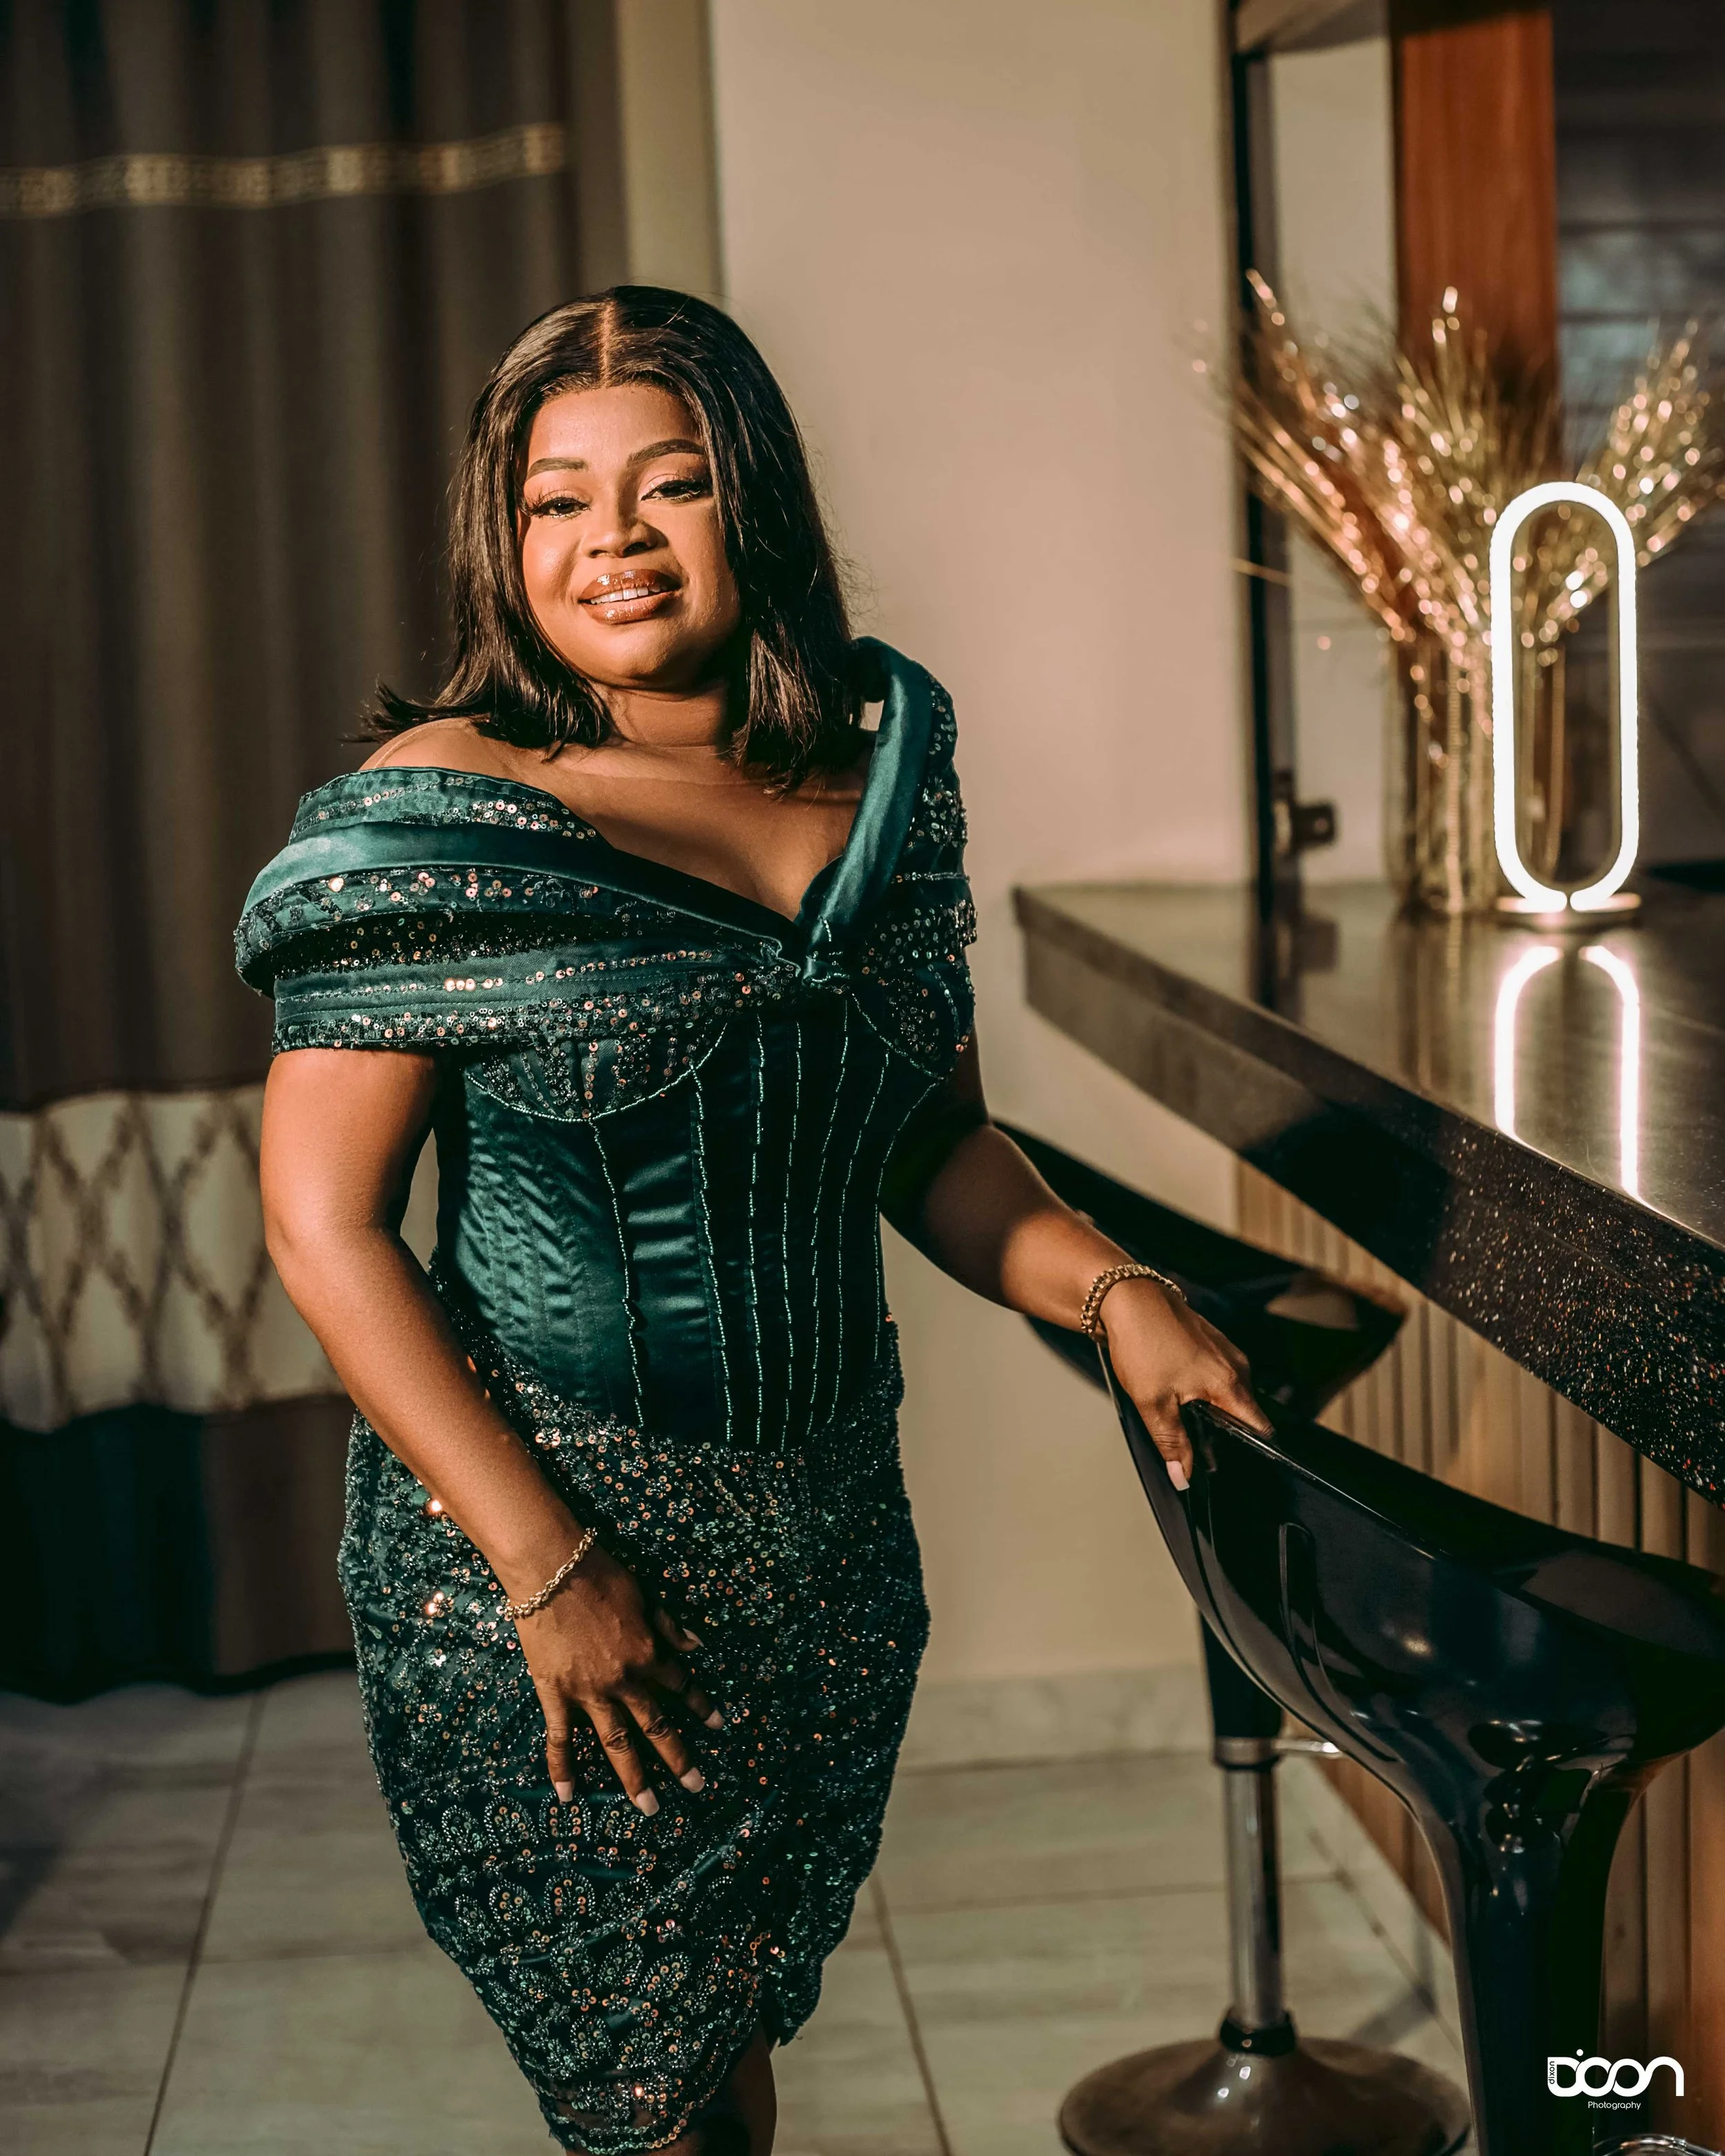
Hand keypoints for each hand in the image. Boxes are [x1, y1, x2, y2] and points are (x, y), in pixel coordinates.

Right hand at [514, 1544, 722, 1811]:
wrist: (550, 1568)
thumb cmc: (600, 1574)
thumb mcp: (646, 1594)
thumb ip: (669, 1626)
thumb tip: (698, 1647)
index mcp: (648, 1653)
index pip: (681, 1684)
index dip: (701, 1705)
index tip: (718, 1726)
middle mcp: (624, 1680)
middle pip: (656, 1725)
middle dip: (679, 1758)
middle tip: (697, 1787)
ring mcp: (589, 1691)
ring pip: (617, 1742)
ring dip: (635, 1777)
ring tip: (649, 1807)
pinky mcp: (555, 1694)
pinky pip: (560, 1738)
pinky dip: (563, 1768)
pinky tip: (568, 1796)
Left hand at [1097, 1276, 1271, 1488]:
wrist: (1125, 1297)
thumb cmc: (1143, 1341)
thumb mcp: (1153, 1403)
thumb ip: (1172, 1443)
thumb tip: (1183, 1476)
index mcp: (1230, 1382)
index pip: (1259, 1427)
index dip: (1250, 1450)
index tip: (1231, 1463)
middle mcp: (1235, 1364)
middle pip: (1243, 1411)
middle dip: (1224, 1431)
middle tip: (1195, 1442)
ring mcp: (1223, 1350)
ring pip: (1227, 1391)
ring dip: (1210, 1407)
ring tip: (1180, 1411)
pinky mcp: (1209, 1341)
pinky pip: (1216, 1373)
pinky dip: (1201, 1386)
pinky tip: (1175, 1387)